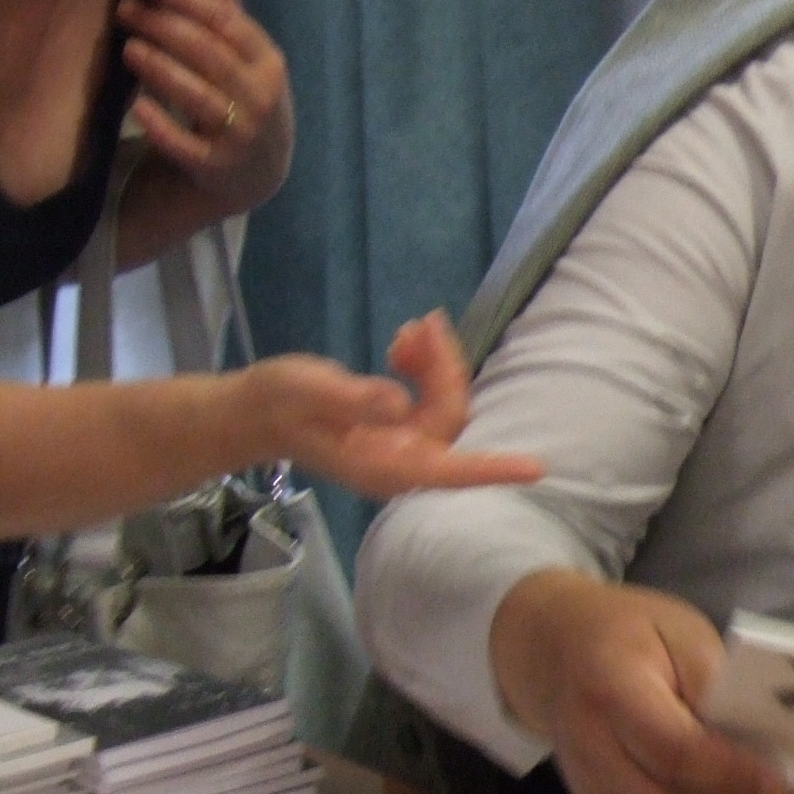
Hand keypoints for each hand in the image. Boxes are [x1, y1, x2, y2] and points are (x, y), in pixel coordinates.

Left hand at [120, 0, 290, 198]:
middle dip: (166, 28)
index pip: (230, 24)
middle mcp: (261, 99)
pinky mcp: (216, 168)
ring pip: (198, 96)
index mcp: (269, 64)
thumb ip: (226, 8)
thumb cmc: (241, 102)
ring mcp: (241, 136)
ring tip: (128, 48)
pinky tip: (136, 105)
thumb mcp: (245, 58)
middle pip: (210, 54)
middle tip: (127, 10)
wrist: (252, 176)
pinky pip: (185, 145)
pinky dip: (161, 126)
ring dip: (161, 68)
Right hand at [250, 312, 545, 497]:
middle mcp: (401, 462)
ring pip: (444, 401)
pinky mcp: (401, 426)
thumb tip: (400, 404)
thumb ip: (353, 399)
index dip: (491, 468)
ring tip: (410, 328)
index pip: (448, 469)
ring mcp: (403, 445)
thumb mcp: (309, 391)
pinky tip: (403, 343)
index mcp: (382, 466)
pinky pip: (431, 395)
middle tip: (422, 324)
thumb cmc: (278, 403)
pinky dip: (425, 365)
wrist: (258, 409)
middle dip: (445, 368)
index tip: (535, 469)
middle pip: (450, 416)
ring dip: (436, 361)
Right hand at [489, 571, 793, 793]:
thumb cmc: (628, 630)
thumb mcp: (681, 629)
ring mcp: (585, 783)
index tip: (785, 779)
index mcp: (609, 689)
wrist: (550, 650)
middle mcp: (588, 746)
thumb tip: (762, 738)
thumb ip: (716, 683)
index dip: (732, 773)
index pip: (674, 750)